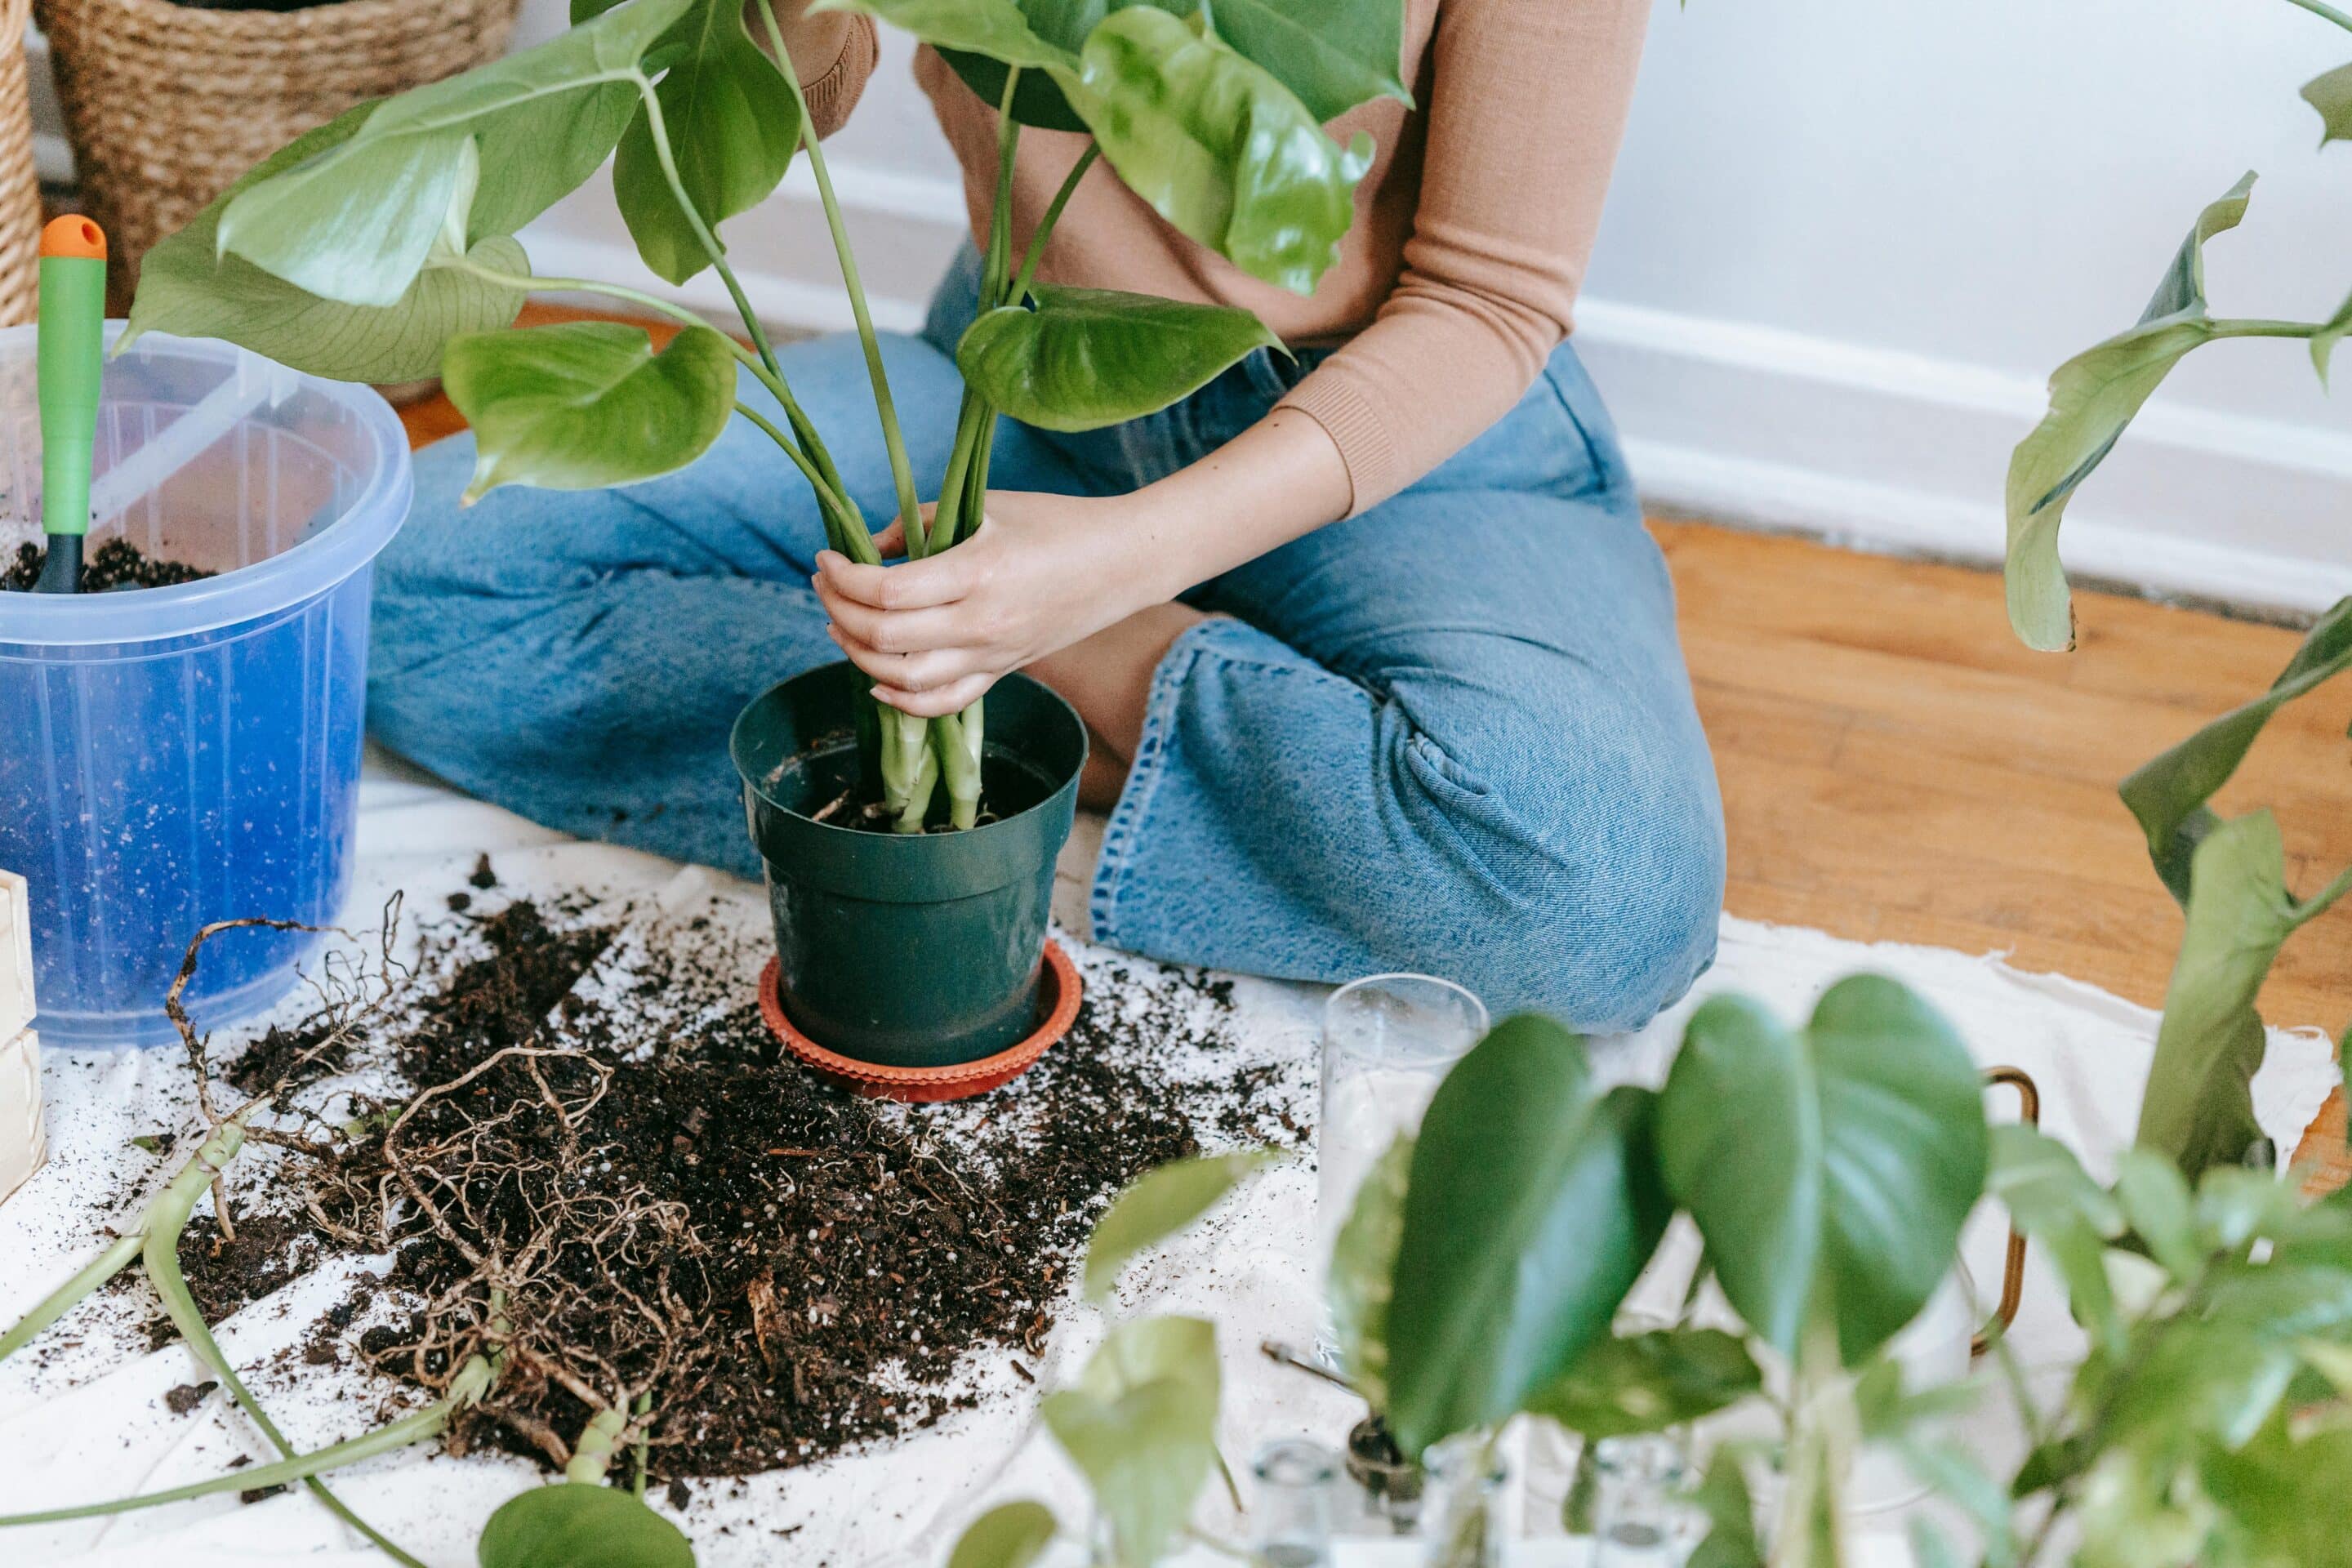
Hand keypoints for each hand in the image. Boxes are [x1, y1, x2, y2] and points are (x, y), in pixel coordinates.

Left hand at [812, 490, 1176, 717]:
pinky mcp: (1001, 672)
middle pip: (884, 636)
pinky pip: (942, 703)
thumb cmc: (1056, 523)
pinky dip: (900, 699)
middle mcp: (981, 624)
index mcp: (976, 573)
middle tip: (824, 583)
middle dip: (838, 609)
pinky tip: (876, 677)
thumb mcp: (987, 506)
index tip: (826, 556)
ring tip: (841, 623)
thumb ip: (920, 523)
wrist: (1122, 564)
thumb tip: (867, 547)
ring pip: (903, 678)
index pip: (886, 591)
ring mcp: (992, 656)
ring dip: (858, 653)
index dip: (843, 577)